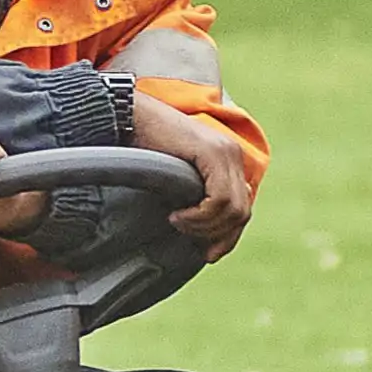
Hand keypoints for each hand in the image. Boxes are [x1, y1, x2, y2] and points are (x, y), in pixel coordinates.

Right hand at [131, 91, 254, 255]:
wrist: (130, 116)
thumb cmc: (144, 146)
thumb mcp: (177, 176)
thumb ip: (195, 194)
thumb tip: (205, 231)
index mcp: (228, 160)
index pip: (242, 209)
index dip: (228, 237)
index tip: (209, 254)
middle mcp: (232, 154)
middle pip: (241, 213)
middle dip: (219, 237)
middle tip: (191, 241)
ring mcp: (225, 153)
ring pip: (233, 210)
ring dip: (205, 226)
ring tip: (178, 222)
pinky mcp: (213, 154)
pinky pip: (218, 200)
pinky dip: (199, 216)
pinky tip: (177, 215)